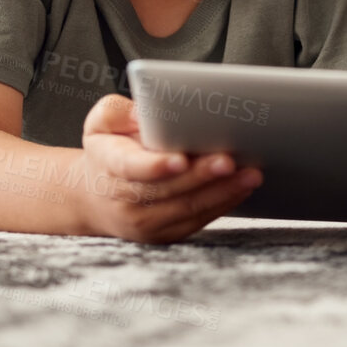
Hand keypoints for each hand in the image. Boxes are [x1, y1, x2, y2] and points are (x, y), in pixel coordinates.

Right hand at [72, 94, 259, 242]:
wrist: (96, 195)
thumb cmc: (109, 149)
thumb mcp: (102, 122)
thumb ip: (118, 112)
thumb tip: (145, 114)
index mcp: (109, 166)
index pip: (131, 168)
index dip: (155, 166)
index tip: (180, 159)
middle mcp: (124, 199)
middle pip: (167, 189)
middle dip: (201, 176)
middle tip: (229, 161)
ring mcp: (144, 222)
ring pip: (186, 208)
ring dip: (222, 192)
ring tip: (250, 174)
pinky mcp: (164, 234)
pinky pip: (196, 220)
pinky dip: (222, 204)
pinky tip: (242, 188)